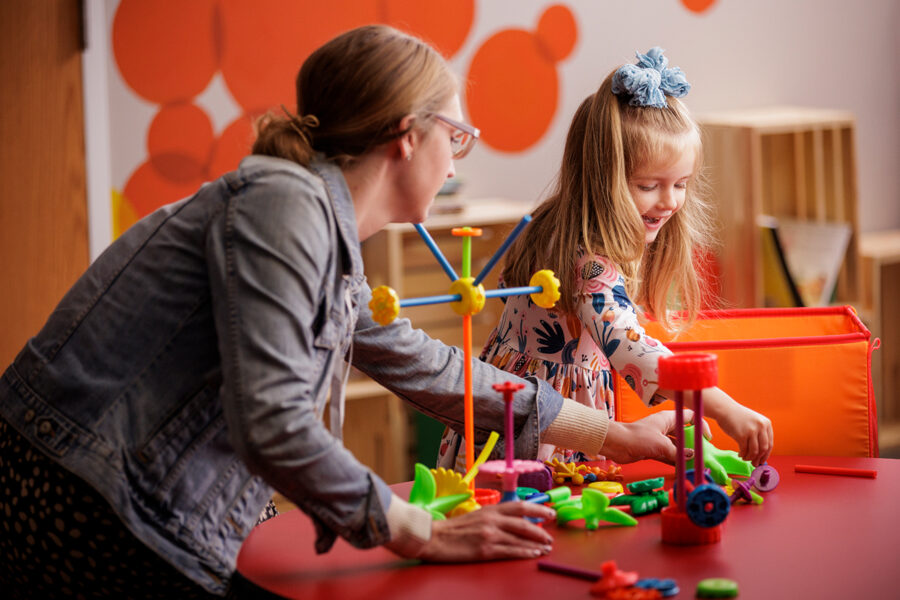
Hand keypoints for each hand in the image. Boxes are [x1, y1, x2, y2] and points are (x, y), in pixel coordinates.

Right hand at [417, 502, 555, 561]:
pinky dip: (524, 553)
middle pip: (524, 523)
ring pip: (520, 538)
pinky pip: (510, 552)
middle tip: (551, 537)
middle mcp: (492, 520)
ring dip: (536, 544)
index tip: (550, 513)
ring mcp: (489, 535)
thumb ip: (494, 517)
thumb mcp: (476, 516)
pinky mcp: (485, 550)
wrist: (434, 537)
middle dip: (541, 530)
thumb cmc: (454, 528)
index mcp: (490, 509)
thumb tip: (513, 522)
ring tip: (546, 548)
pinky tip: (533, 554)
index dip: (538, 509)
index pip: (520, 506)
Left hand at [599, 410, 710, 464]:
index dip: (701, 425)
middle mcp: (665, 427)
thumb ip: (678, 452)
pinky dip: (675, 461)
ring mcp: (660, 438)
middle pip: (685, 433)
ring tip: (696, 464)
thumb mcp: (661, 445)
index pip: (690, 417)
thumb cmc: (637, 437)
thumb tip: (692, 456)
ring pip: (677, 446)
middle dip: (695, 443)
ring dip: (685, 455)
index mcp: (668, 418)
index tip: (708, 438)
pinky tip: (683, 469)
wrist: (616, 444)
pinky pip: (669, 455)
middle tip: (704, 454)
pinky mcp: (654, 449)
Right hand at [711, 401, 773, 465]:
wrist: (724, 409)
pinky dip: (743, 454)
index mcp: (766, 423)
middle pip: (763, 448)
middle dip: (759, 459)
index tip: (762, 460)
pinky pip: (744, 450)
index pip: (770, 443)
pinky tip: (740, 454)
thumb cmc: (738, 417)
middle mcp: (761, 426)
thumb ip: (760, 433)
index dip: (766, 454)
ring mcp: (751, 430)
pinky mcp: (741, 435)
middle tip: (754, 464)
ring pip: (754, 451)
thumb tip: (762, 453)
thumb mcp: (754, 421)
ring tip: (745, 458)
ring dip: (750, 457)